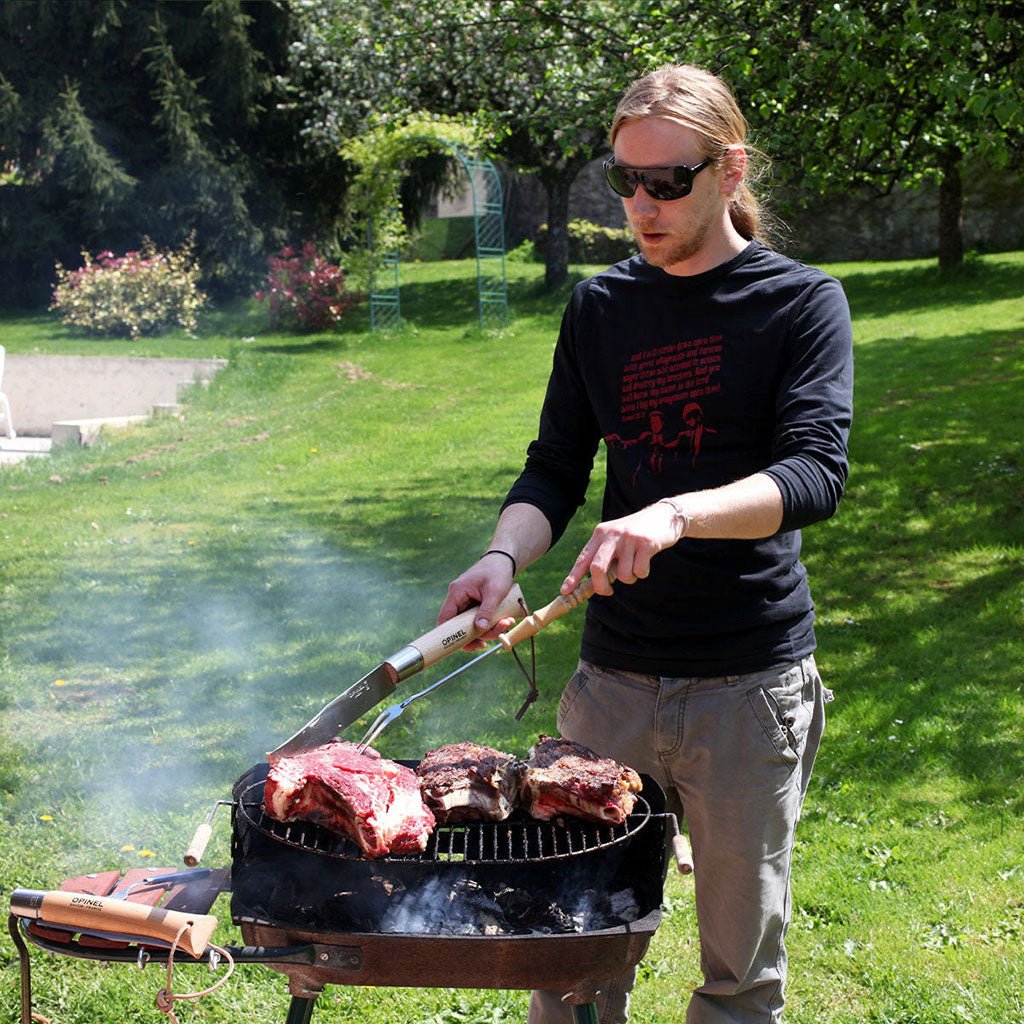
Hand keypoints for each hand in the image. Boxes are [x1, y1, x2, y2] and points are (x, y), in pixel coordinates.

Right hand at [438, 555, 517, 649]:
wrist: (504, 561)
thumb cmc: (497, 572)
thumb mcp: (494, 592)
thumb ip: (486, 611)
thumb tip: (479, 629)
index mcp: (457, 593)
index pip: (445, 618)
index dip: (449, 634)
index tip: (463, 645)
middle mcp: (458, 599)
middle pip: (459, 626)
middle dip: (478, 634)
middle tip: (493, 637)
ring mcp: (466, 603)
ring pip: (471, 625)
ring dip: (489, 629)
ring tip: (507, 622)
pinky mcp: (474, 606)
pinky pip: (478, 620)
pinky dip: (490, 624)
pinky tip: (503, 621)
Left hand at [562, 501, 683, 595]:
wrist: (664, 516)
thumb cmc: (636, 534)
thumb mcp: (615, 539)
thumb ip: (604, 556)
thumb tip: (593, 584)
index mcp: (600, 534)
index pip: (583, 558)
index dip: (573, 577)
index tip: (565, 591)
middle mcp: (612, 534)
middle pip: (597, 568)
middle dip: (601, 586)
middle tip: (607, 592)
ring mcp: (629, 539)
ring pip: (622, 574)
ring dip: (629, 577)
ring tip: (635, 564)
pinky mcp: (646, 544)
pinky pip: (639, 571)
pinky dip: (642, 572)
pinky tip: (646, 560)